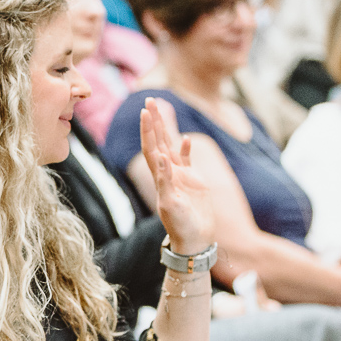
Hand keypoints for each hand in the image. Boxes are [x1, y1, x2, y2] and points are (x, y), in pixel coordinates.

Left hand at [141, 98, 213, 258]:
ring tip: (162, 110)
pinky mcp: (193, 182)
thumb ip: (166, 180)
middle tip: (149, 100)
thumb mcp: (171, 204)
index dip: (148, 130)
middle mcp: (168, 174)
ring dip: (166, 129)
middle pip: (159, 141)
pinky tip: (186, 138)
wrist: (195, 240)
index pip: (151, 148)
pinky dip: (186, 149)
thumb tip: (160, 156)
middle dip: (154, 121)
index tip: (145, 111)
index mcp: (161, 177)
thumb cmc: (181, 226)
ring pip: (171, 146)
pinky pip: (188, 161)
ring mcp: (181, 177)